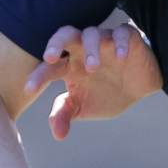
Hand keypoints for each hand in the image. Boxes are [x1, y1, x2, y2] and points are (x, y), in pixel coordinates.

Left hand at [26, 23, 162, 140]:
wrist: (139, 88)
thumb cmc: (104, 94)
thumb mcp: (83, 107)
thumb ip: (65, 114)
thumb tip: (57, 134)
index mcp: (69, 65)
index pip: (50, 67)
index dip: (38, 76)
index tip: (28, 89)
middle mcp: (83, 49)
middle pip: (65, 35)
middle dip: (55, 43)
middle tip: (49, 56)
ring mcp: (105, 41)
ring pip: (92, 34)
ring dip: (89, 49)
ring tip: (92, 67)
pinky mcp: (127, 38)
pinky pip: (121, 34)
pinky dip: (120, 43)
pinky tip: (120, 57)